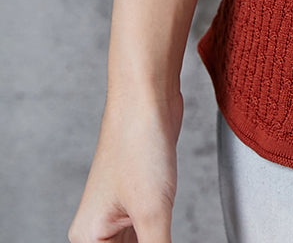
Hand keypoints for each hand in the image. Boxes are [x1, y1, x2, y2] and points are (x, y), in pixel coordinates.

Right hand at [68, 90, 181, 242]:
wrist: (148, 96)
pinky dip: (162, 239)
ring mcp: (121, 214)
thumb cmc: (139, 145)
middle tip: (164, 234)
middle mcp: (98, 230)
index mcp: (88, 239)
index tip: (157, 239)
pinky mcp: (142, 199)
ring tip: (167, 229)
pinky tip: (173, 233)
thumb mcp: (153, 212)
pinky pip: (151, 234)